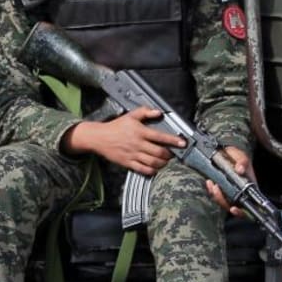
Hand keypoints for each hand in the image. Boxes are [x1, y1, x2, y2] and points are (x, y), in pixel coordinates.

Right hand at [62, 106, 185, 174]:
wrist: (100, 138)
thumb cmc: (116, 126)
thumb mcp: (131, 115)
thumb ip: (145, 112)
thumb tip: (158, 112)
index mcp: (140, 131)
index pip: (161, 137)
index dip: (173, 141)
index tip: (182, 143)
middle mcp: (138, 144)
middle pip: (159, 152)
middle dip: (170, 154)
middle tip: (174, 153)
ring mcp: (133, 154)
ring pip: (153, 162)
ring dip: (163, 163)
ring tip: (166, 161)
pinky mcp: (128, 163)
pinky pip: (143, 169)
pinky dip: (152, 170)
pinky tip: (155, 168)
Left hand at [205, 146, 253, 215]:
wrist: (227, 153)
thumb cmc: (237, 156)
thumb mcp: (241, 156)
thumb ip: (243, 162)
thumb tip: (240, 169)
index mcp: (249, 188)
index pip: (247, 205)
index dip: (241, 211)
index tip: (233, 208)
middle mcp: (240, 193)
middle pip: (231, 205)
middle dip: (222, 200)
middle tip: (217, 188)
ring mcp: (229, 193)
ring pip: (222, 202)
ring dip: (215, 195)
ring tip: (211, 184)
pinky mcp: (220, 190)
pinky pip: (215, 195)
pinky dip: (211, 190)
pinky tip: (209, 182)